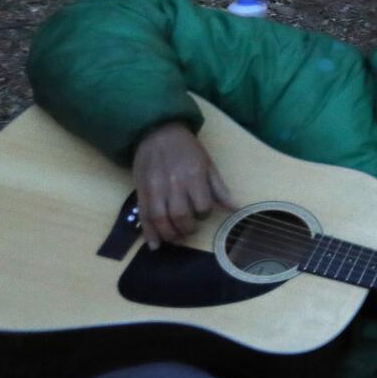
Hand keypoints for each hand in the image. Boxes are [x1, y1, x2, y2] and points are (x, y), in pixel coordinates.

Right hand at [131, 121, 235, 247]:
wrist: (157, 132)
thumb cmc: (187, 149)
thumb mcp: (208, 164)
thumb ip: (219, 188)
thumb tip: (235, 208)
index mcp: (193, 177)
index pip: (202, 206)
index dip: (204, 214)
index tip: (203, 213)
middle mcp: (173, 185)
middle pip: (180, 216)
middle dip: (187, 229)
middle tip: (189, 230)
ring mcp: (154, 189)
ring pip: (160, 220)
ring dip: (169, 234)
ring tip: (176, 238)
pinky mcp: (140, 192)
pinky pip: (143, 217)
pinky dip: (148, 233)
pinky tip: (154, 245)